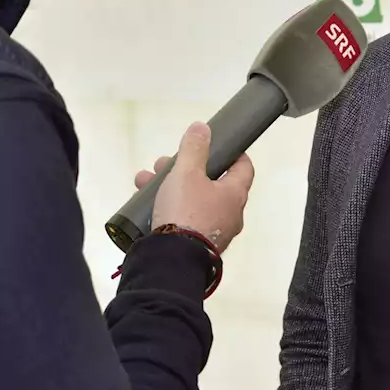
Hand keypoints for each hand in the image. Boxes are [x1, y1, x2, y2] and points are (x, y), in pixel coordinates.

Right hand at [135, 122, 254, 252]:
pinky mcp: (195, 245)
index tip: (217, 145)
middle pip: (211, 183)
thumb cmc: (186, 213)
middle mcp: (229, 214)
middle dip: (185, 169)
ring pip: (192, 201)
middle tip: (165, 163)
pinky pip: (184, 219)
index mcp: (234, 195)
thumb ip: (194, 149)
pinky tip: (146, 204)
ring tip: (145, 181)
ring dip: (170, 187)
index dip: (232, 153)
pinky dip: (168, 208)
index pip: (243, 167)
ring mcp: (214, 232)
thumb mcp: (187, 173)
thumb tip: (202, 128)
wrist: (171, 261)